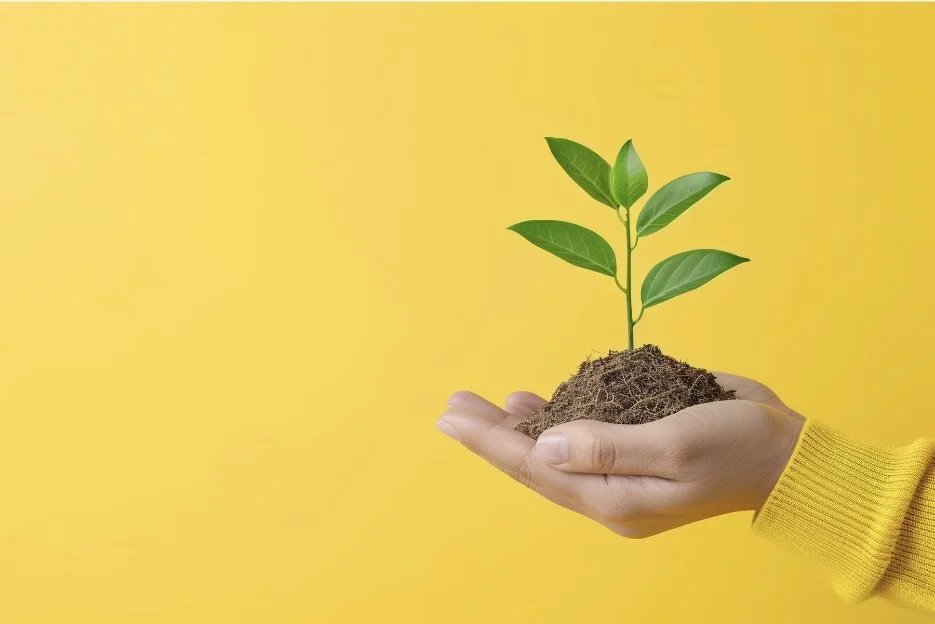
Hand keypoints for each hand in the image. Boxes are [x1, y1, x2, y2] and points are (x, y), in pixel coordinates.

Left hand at [437, 374, 804, 537]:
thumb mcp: (677, 445)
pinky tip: (535, 401)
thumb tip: (545, 443)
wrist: (789, 454)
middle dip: (493, 434)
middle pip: (536, 462)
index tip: (451, 417)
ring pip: (555, 451)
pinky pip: (582, 437)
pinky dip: (555, 416)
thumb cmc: (740, 448)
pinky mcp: (636, 447)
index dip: (490, 441)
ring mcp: (623, 472)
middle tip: (453, 404)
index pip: (537, 468)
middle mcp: (611, 490)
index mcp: (616, 499)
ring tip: (484, 401)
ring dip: (519, 424)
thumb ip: (609, 446)